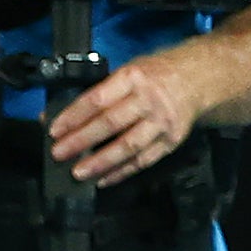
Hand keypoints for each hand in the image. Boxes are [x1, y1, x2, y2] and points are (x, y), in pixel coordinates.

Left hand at [45, 51, 196, 186]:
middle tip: (59, 153)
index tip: (55, 130)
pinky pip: (144, 160)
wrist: (196, 78)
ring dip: (101, 162)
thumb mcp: (126, 72)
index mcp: (133, 78)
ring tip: (79, 172)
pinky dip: (122, 172)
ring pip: (128, 146)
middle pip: (111, 123)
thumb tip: (58, 115)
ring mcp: (162, 122)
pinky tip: (103, 179)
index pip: (97, 99)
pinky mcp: (172, 140)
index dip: (73, 116)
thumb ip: (97, 93)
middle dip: (81, 141)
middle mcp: (149, 100)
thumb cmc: (153, 76)